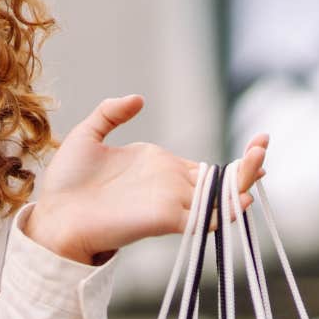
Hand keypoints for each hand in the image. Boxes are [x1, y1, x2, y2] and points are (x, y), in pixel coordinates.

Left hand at [23, 95, 268, 263]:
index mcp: (158, 166)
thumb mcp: (88, 136)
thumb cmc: (66, 183)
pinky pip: (202, 217)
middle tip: (265, 144)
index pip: (205, 165)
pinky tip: (241, 197)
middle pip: (220, 179)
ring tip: (262, 159)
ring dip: (243, 181)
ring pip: (217, 196)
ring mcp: (170, 202)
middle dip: (249, 165)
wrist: (54, 215)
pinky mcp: (164, 220)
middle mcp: (170, 185)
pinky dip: (223, 209)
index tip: (260, 141)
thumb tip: (138, 98)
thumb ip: (112, 113)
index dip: (234, 158)